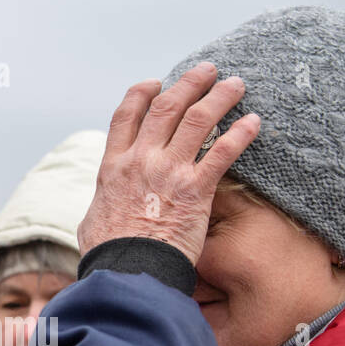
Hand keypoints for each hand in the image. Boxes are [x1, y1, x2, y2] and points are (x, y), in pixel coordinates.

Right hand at [78, 63, 259, 264]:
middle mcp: (141, 160)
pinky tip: (254, 123)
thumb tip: (99, 210)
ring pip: (198, 119)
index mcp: (114, 166)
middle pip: (167, 106)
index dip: (142, 93)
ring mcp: (169, 171)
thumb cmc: (109, 257)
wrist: (127, 274)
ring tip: (236, 84)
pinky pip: (222, 152)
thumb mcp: (91, 223)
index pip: (127, 115)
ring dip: (219, 97)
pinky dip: (240, 134)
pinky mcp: (196, 190)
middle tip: (207, 71)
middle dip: (189, 83)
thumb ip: (101, 206)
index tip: (156, 83)